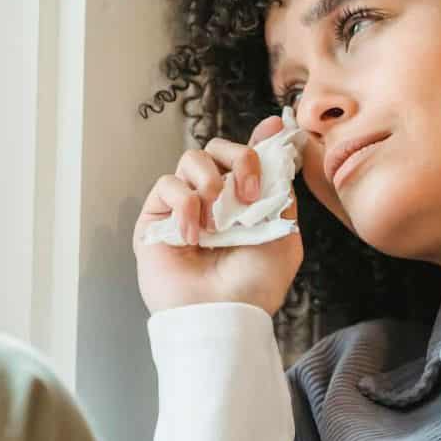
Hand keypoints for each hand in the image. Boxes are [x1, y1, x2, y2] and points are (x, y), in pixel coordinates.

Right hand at [133, 115, 302, 315]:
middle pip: (218, 148)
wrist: (224, 313)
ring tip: (218, 219)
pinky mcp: (156, 218)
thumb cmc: (254, 284)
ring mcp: (183, 207)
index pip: (246, 158)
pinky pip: (167, 185)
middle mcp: (214, 200)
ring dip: (211, 181)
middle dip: (240, 159)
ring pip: (191, 159)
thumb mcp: (284, 235)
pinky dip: (185, 205)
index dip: (259, 139)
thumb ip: (281, 194)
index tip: (275, 127)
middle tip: (249, 195)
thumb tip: (280, 152)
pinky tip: (195, 235)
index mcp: (244, 202)